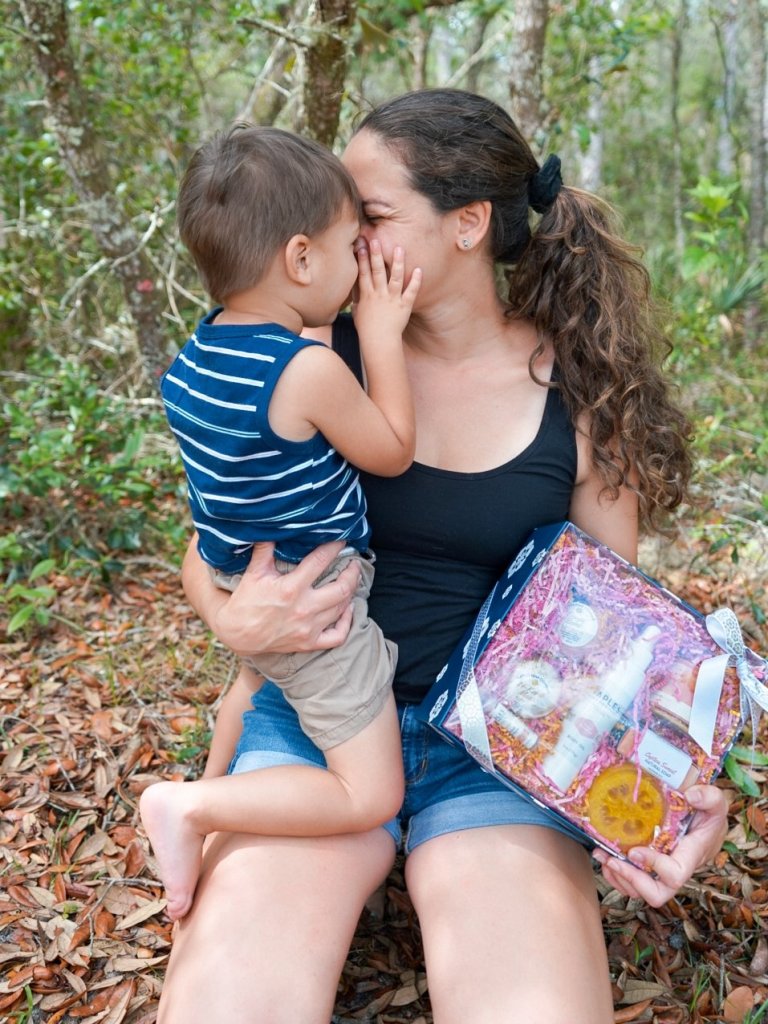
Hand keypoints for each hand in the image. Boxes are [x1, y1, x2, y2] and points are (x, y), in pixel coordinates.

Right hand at [209, 541, 359, 656]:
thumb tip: (271, 528)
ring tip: (351, 581)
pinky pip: (338, 635)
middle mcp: (304, 608)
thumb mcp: (253, 573)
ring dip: (350, 592)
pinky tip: (347, 609)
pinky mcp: (309, 643)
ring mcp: (308, 628)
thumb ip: (265, 550)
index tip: (342, 542)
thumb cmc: (245, 602)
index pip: (320, 561)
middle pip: (341, 588)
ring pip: (342, 608)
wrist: (237, 634)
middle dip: (352, 573)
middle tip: (354, 563)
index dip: (334, 548)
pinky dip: (347, 622)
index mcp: (291, 588)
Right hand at [352, 240, 421, 340]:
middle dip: (376, 255)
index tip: (360, 245)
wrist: (379, 343)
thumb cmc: (367, 329)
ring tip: (399, 249)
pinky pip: (411, 292)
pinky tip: (419, 269)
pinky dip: (416, 281)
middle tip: (375, 240)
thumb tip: (353, 289)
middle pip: (377, 272)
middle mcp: (379, 295)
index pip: (363, 274)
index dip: (361, 259)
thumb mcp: (357, 312)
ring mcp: (392, 300)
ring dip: (398, 263)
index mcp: (367, 296)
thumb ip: (356, 299)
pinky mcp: (404, 306)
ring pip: (395, 278)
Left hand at [592, 784, 729, 907]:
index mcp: (690, 856)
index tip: (635, 850)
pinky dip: (615, 876)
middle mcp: (674, 869)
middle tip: (612, 860)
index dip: (655, 867)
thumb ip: (710, 797)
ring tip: (602, 856)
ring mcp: (660, 871)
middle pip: (656, 894)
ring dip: (618, 877)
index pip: (675, 874)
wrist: (706, 824)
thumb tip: (691, 796)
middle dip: (631, 880)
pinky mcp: (649, 868)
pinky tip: (605, 858)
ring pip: (639, 891)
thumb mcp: (716, 802)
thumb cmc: (710, 815)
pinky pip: (631, 884)